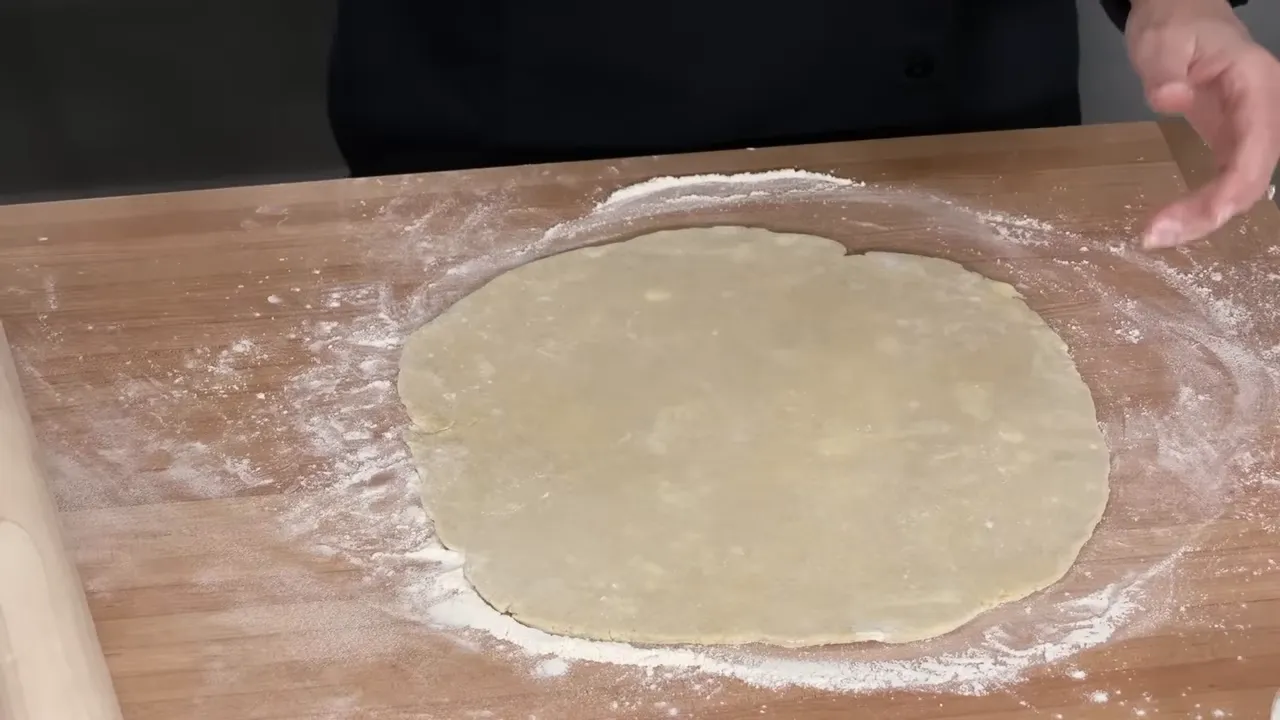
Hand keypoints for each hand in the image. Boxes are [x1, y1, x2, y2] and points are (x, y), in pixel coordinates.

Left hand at [1127, 0, 1279, 247]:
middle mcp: (1265, 112)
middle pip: (1251, 178)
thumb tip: (1170, 98)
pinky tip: (1172, 223)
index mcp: (1256, 85)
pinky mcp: (1235, 142)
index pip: (1256, 147)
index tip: (1198, 217)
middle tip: (1156, 236)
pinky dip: (1203, 206)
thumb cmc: (1174, 26)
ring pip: (1241, 188)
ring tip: (1157, 235)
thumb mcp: (1161, 42)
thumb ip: (1164, 71)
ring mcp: (1253, 129)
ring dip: (1204, 217)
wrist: (1181, 16)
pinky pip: (1228, 182)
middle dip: (1210, 213)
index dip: (1231, 189)